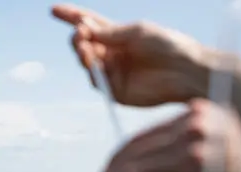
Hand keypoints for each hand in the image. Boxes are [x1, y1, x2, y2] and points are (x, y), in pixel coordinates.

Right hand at [51, 4, 212, 106]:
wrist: (186, 70)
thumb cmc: (167, 45)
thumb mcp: (136, 32)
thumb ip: (109, 32)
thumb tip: (84, 28)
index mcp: (119, 37)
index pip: (90, 25)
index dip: (72, 17)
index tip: (54, 10)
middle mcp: (113, 55)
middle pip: (85, 45)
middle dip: (78, 38)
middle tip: (80, 33)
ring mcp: (114, 74)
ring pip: (88, 64)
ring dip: (83, 54)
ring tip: (86, 47)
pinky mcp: (118, 92)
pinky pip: (99, 82)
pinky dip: (96, 72)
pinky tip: (100, 63)